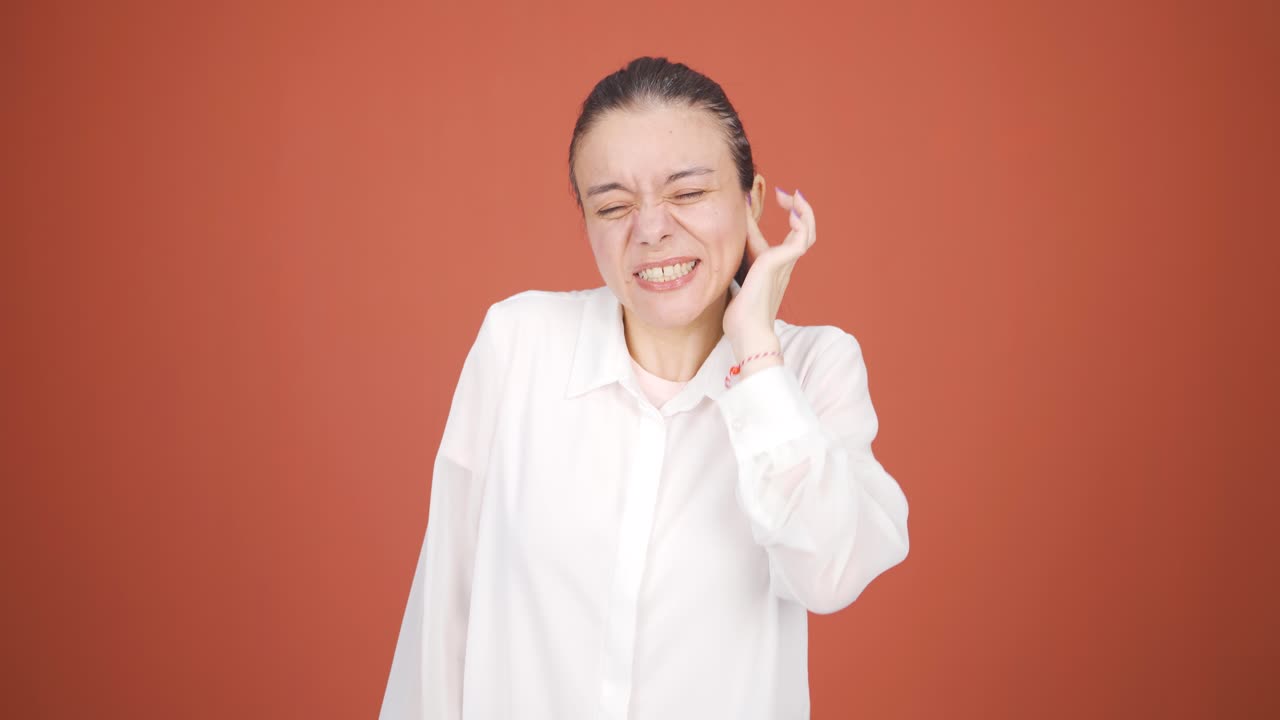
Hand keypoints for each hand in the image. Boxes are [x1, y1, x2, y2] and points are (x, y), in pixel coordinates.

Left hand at [722, 187, 816, 366]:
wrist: (747, 333)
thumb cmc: (739, 316)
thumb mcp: (732, 278)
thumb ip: (732, 259)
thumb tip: (721, 238)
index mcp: (774, 269)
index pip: (784, 237)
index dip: (778, 219)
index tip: (769, 201)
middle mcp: (784, 265)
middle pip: (803, 231)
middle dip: (798, 210)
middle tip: (783, 195)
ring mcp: (785, 264)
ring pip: (807, 232)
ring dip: (803, 211)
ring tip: (792, 196)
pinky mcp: (781, 262)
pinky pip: (801, 237)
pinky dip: (802, 221)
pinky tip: (792, 210)